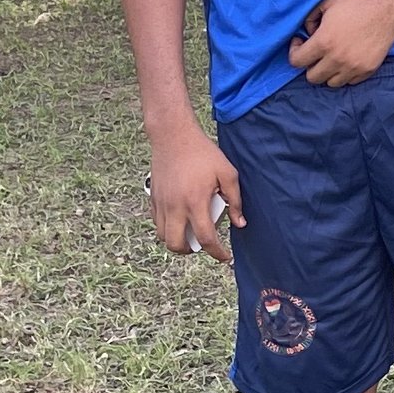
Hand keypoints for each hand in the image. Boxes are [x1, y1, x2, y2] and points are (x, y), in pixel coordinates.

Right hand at [148, 122, 241, 260]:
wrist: (173, 136)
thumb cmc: (202, 153)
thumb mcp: (227, 173)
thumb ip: (235, 200)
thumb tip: (240, 223)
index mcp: (195, 202)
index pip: (205, 239)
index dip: (217, 253)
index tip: (225, 256)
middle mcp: (175, 207)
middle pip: (176, 245)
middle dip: (191, 251)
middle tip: (203, 244)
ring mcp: (161, 203)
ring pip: (163, 236)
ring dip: (177, 240)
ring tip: (191, 232)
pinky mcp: (153, 198)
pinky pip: (157, 223)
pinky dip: (168, 227)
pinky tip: (180, 218)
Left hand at [290, 0, 393, 87]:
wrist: (388, 6)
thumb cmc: (356, 1)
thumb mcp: (326, 3)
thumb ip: (309, 19)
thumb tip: (307, 33)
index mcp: (323, 42)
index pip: (296, 62)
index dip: (294, 51)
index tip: (301, 42)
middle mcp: (337, 59)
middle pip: (312, 77)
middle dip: (310, 64)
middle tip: (316, 51)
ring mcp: (354, 67)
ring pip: (331, 83)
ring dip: (328, 71)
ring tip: (332, 57)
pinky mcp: (369, 69)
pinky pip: (350, 81)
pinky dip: (345, 73)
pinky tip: (347, 59)